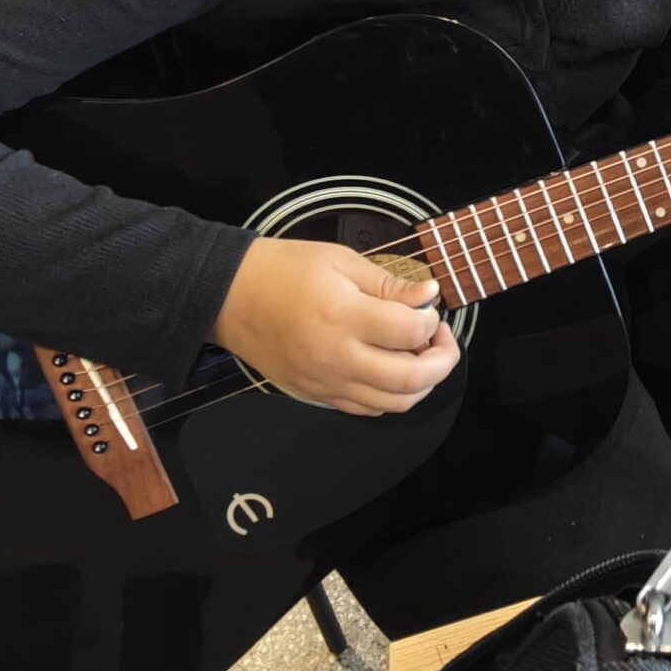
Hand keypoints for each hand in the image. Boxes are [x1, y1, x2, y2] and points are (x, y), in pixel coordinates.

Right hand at [212, 234, 458, 414]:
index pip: (410, 332)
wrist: (228, 296)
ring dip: (421, 383)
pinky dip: (390, 396)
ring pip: (394, 403)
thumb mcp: (340, 260)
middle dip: (441, 360)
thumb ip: (388, 284)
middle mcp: (336, 357)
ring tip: (419, 355)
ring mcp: (325, 383)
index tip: (428, 305)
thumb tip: (429, 296)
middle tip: (440, 338)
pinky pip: (366, 409)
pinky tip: (391, 371)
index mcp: (343, 316)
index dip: (431, 319)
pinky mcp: (315, 395)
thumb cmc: (282, 270)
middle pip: (411, 379)